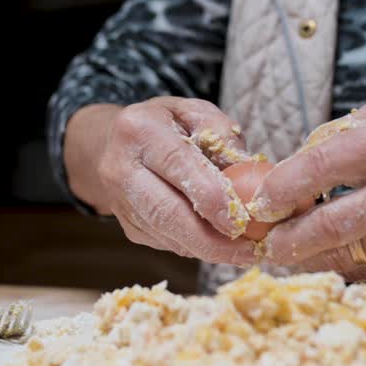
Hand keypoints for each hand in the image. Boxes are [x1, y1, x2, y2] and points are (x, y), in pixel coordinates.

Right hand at [64, 98, 260, 265]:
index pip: (177, 166)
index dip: (208, 197)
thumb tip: (245, 178)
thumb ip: (223, 137)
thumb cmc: (167, 125)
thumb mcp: (197, 114)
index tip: (238, 220)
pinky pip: (165, 242)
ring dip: (207, 248)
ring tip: (242, 251)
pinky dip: (195, 246)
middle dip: (209, 240)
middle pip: (165, 212)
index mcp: (139, 130)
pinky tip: (218, 242)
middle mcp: (120, 168)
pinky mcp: (126, 226)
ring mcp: (119, 201)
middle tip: (247, 251)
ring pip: (166, 234)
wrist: (118, 142)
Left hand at [247, 105, 365, 278]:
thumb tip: (279, 179)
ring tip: (281, 252)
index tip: (259, 203)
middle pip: (332, 225)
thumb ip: (332, 145)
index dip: (281, 190)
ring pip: (343, 256)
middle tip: (264, 242)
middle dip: (287, 240)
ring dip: (303, 259)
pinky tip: (315, 257)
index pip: (321, 167)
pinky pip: (361, 269)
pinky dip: (331, 265)